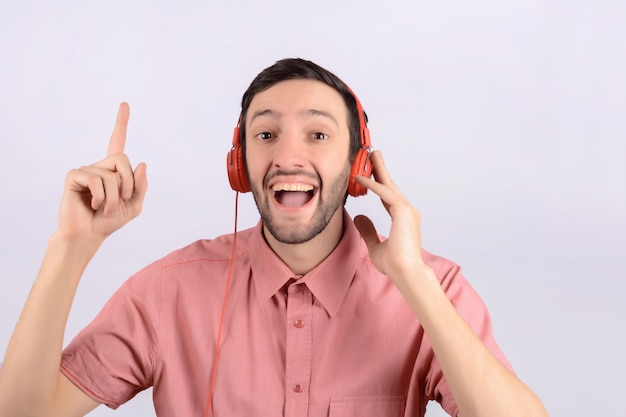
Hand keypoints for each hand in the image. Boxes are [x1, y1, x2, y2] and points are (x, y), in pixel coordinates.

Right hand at [56, 102, 147, 242]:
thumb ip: (141, 186)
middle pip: (123, 159)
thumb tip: (141, 163)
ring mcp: (86, 169)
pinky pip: (96, 180)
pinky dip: (101, 197)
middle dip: (128, 183)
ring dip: (115, 197)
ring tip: (105, 209)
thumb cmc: (109, 220)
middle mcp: (99, 165)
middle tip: (123, 200)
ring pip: (112, 175)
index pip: (118, 142)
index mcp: (113, 170)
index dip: (121, 123)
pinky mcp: (74, 176)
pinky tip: (93, 204)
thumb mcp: (135, 205)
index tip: (125, 104)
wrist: (89, 234)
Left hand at [353, 151, 429, 286]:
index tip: (369, 173)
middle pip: (390, 185)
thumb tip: (359, 217)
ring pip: (389, 185)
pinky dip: (372, 184)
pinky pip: (385, 193)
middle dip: (380, 169)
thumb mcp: (374, 245)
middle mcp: (407, 211)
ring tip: (370, 155)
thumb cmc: (395, 264)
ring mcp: (407, 210)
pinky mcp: (403, 211)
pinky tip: (360, 178)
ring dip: (378, 169)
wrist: (406, 272)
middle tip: (372, 154)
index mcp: (402, 219)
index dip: (378, 184)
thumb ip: (368, 230)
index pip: (388, 196)